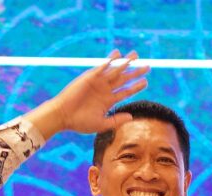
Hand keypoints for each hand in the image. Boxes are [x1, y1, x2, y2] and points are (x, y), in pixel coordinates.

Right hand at [33, 51, 149, 139]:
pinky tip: (118, 55)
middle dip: (135, 72)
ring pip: (115, 70)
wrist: (64, 116)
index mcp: (108, 101)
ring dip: (126, 63)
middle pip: (124, 79)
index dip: (136, 87)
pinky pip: (102, 67)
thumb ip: (116, 120)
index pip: (125, 92)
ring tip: (136, 55)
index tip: (146, 82)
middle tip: (148, 66)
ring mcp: (98, 82)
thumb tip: (131, 116)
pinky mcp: (90, 77)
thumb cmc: (80, 122)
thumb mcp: (101, 124)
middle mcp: (105, 90)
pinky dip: (109, 61)